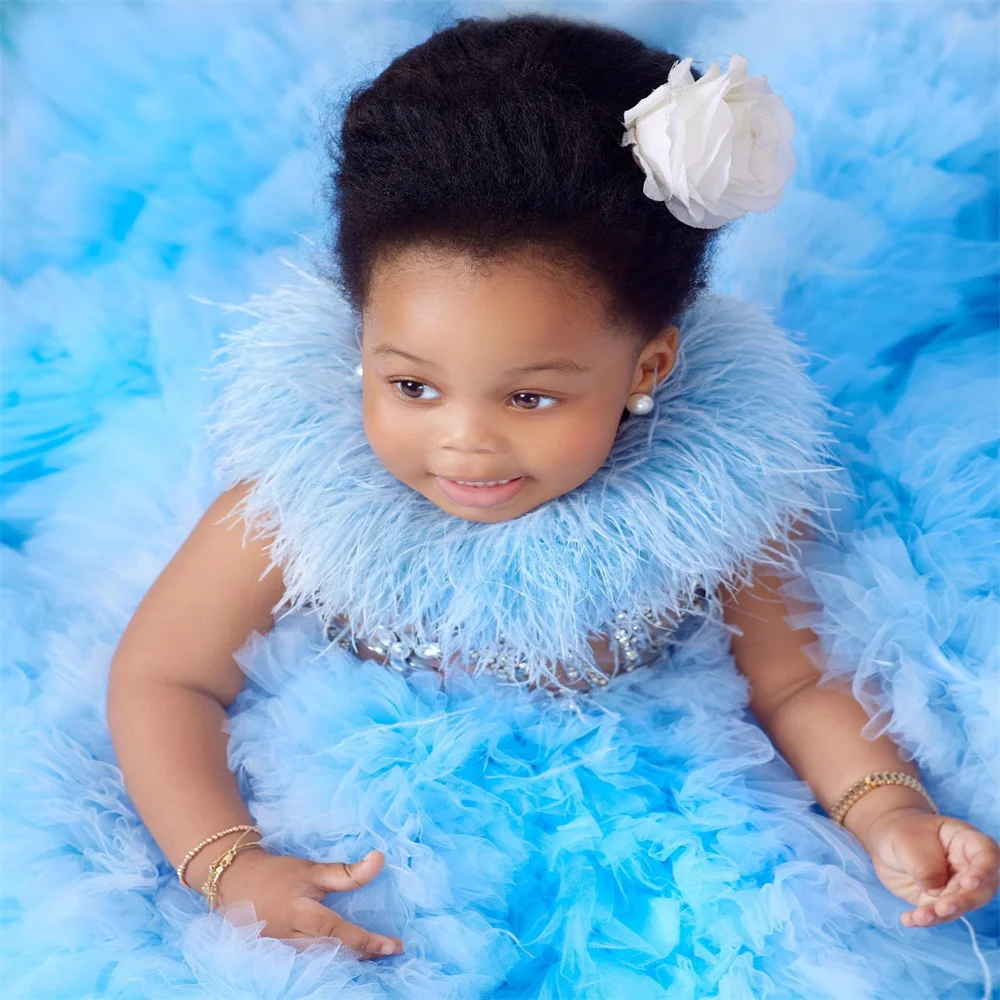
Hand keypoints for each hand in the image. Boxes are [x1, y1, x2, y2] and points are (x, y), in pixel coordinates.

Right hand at [207, 845, 404, 957]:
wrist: (234, 883)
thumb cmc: (277, 874)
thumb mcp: (311, 870)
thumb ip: (346, 872)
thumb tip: (380, 860)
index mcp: (301, 915)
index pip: (340, 933)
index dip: (368, 941)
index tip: (395, 946)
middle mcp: (291, 940)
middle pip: (334, 955)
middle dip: (365, 956)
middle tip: (392, 952)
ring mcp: (282, 954)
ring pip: (321, 965)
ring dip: (350, 962)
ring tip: (375, 956)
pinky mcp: (276, 958)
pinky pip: (308, 966)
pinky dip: (329, 965)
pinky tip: (346, 961)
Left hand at [863, 807, 999, 928]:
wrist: (883, 840)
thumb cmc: (901, 832)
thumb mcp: (909, 842)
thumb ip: (927, 868)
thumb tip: (936, 892)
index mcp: (965, 840)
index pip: (987, 854)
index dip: (984, 870)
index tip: (968, 883)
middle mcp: (967, 866)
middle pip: (979, 888)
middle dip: (962, 902)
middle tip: (942, 908)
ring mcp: (955, 886)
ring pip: (959, 906)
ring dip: (942, 915)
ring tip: (920, 917)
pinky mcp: (940, 901)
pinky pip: (938, 914)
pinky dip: (925, 919)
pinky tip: (909, 919)